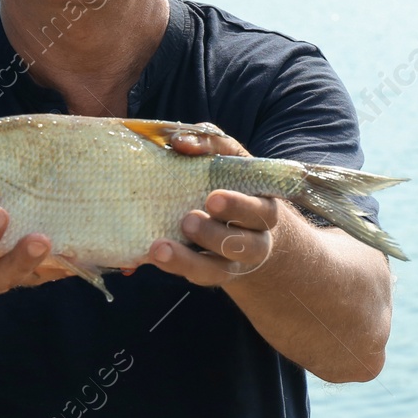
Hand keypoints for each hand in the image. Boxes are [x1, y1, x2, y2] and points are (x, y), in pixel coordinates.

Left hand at [148, 123, 282, 286]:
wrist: (241, 222)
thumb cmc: (231, 181)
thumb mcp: (228, 158)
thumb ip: (210, 142)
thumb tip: (180, 142)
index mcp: (263, 210)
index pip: (259, 211)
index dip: (238, 207)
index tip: (212, 198)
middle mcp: (254, 241)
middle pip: (243, 245)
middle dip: (214, 234)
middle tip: (187, 221)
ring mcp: (232, 263)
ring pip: (217, 269)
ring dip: (188, 260)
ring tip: (160, 247)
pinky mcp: (210, 274)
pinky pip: (195, 276)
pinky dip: (174, 266)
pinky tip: (154, 256)